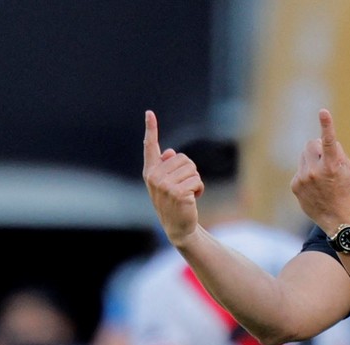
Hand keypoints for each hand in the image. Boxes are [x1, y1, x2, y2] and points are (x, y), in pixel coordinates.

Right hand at [142, 110, 203, 246]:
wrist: (178, 226)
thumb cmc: (173, 203)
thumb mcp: (167, 184)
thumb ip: (167, 167)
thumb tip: (169, 152)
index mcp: (150, 171)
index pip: (150, 147)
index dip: (151, 129)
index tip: (149, 113)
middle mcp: (154, 176)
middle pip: (183, 158)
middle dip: (190, 172)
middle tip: (184, 188)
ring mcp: (165, 185)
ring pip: (192, 169)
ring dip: (195, 181)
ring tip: (188, 194)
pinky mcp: (178, 192)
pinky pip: (196, 180)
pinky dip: (199, 189)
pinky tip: (192, 199)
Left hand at [290, 109, 349, 232]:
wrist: (337, 218)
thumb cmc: (344, 190)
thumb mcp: (348, 169)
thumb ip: (336, 151)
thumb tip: (323, 141)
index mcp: (333, 166)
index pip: (328, 141)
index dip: (326, 125)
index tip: (323, 112)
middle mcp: (316, 171)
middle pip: (310, 144)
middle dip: (317, 148)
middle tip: (326, 161)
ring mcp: (303, 178)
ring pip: (303, 155)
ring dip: (311, 160)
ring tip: (320, 176)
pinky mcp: (295, 184)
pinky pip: (299, 169)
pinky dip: (306, 173)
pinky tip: (314, 185)